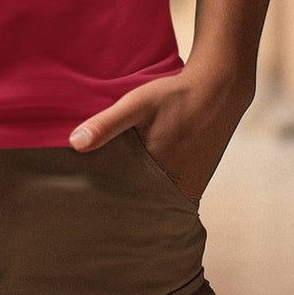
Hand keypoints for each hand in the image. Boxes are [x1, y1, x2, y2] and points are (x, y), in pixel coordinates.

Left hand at [66, 53, 255, 202]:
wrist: (218, 89)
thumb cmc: (175, 96)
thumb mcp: (136, 104)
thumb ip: (107, 124)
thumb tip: (75, 143)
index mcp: (156, 175)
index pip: (123, 202)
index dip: (104, 203)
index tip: (86, 204)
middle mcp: (176, 189)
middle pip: (140, 205)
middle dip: (120, 205)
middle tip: (97, 204)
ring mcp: (190, 187)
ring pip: (156, 201)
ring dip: (140, 198)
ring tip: (116, 195)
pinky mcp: (198, 181)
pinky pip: (171, 194)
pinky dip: (157, 191)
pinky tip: (144, 179)